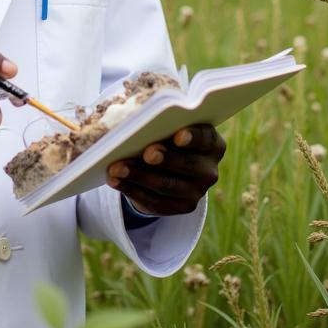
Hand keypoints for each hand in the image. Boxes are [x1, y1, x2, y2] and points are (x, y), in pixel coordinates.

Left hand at [106, 124, 225, 216]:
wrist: (170, 168)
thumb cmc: (167, 137)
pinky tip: (115, 180)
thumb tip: (135, 120)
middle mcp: (209, 170)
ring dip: (139, 176)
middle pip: (187, 164)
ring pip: (166, 185)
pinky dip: (132, 190)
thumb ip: (160, 124)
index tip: (178, 136)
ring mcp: (196, 192)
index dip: (193, 137)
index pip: (205, 139)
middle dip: (165, 159)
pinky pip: (154, 201)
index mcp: (212, 145)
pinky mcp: (181, 208)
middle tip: (146, 153)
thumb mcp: (170, 128)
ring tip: (116, 167)